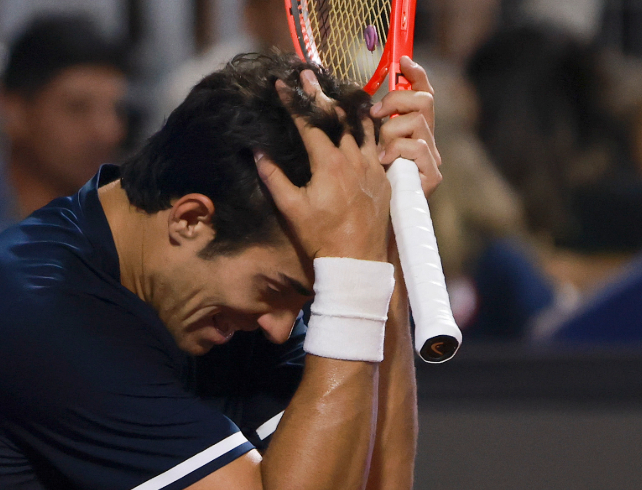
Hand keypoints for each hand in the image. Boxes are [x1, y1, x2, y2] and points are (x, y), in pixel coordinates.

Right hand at [255, 70, 390, 261]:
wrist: (356, 261)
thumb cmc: (321, 237)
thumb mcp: (291, 208)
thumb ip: (273, 178)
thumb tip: (258, 153)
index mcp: (329, 163)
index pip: (308, 122)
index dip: (293, 101)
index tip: (281, 83)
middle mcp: (353, 159)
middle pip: (337, 117)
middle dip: (320, 94)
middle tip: (308, 75)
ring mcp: (372, 167)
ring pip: (362, 127)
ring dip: (348, 108)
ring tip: (340, 91)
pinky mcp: (384, 178)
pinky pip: (377, 145)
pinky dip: (368, 130)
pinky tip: (364, 124)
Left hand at [371, 56, 442, 196]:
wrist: (373, 228)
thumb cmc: (365, 190)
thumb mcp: (364, 150)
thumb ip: (368, 126)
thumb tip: (357, 103)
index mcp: (411, 132)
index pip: (421, 95)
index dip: (416, 75)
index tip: (403, 60)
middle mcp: (424, 141)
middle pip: (424, 101)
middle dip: (397, 100)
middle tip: (375, 113)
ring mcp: (431, 159)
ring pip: (417, 122)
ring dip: (392, 131)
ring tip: (379, 150)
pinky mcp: (432, 176)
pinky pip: (418, 148)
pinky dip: (399, 150)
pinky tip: (386, 161)